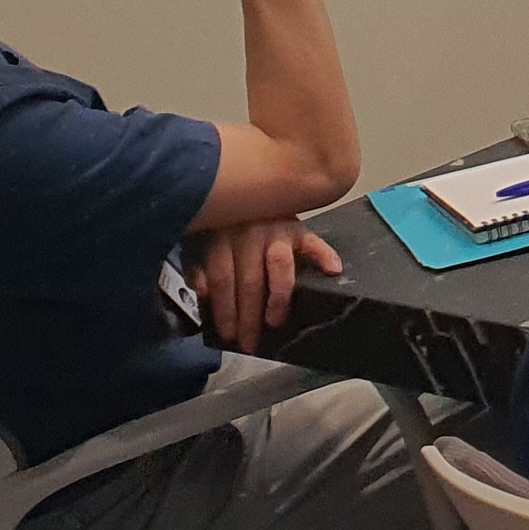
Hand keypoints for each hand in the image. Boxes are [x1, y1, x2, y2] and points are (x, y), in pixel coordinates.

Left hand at [186, 217, 341, 349]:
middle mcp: (249, 231)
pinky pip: (314, 241)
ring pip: (279, 265)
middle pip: (249, 280)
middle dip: (249, 316)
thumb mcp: (195, 243)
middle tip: (250, 341)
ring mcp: (276, 228)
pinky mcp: (298, 227)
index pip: (222, 279)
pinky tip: (332, 271)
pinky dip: (325, 255)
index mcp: (220, 235)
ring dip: (278, 296)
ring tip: (275, 320)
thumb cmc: (217, 225)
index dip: (224, 310)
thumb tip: (202, 289)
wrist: (238, 188)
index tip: (229, 335)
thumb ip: (196, 267)